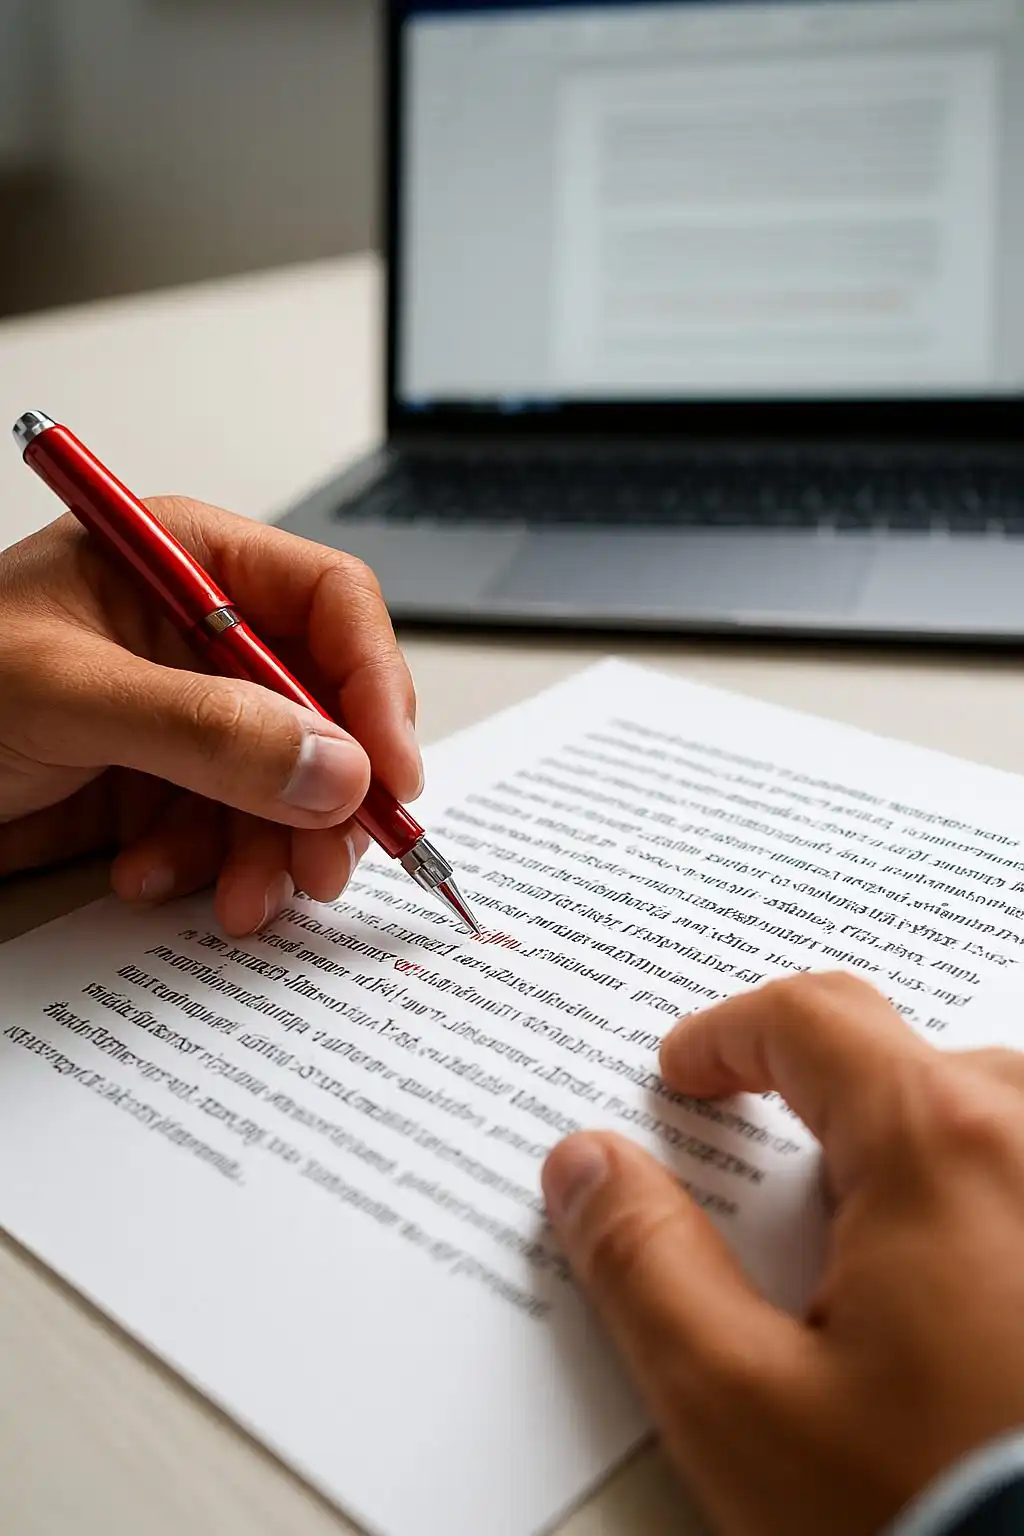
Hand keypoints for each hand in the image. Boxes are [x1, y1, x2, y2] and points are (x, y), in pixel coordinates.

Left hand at [0, 499, 420, 935]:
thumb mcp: (64, 695)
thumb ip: (203, 729)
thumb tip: (335, 768)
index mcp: (185, 563)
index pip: (330, 604)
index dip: (374, 686)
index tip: (388, 776)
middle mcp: (200, 636)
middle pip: (325, 706)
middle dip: (328, 793)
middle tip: (326, 864)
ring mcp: (185, 714)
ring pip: (288, 783)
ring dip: (273, 849)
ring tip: (244, 899)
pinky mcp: (163, 784)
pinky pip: (232, 830)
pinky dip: (210, 866)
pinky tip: (152, 875)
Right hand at [543, 973, 1023, 1535]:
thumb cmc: (931, 1524)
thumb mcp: (743, 1404)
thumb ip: (647, 1264)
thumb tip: (588, 1166)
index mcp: (938, 1145)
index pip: (812, 1020)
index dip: (727, 1034)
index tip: (685, 1075)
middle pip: (905, 1061)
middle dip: (819, 1094)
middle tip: (762, 1171)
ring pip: (984, 1120)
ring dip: (908, 1146)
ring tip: (857, 1234)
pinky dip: (976, 1194)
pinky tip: (950, 1282)